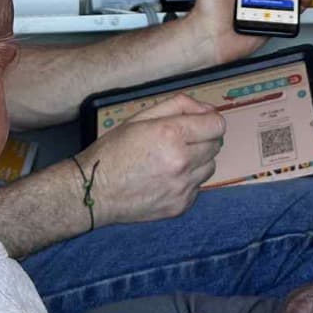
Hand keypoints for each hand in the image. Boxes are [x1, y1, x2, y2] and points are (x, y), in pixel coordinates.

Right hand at [86, 92, 223, 226]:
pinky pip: (198, 187)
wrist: (95, 191)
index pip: (217, 125)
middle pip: (216, 145)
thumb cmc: (114, 150)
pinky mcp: (181, 206)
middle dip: (203, 139)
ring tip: (171, 160)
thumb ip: (178, 106)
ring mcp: (183, 187)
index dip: (210, 121)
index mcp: (171, 135)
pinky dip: (188, 181)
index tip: (199, 122)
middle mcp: (182, 162)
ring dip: (198, 160)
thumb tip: (207, 109)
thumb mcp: (140, 117)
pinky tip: (166, 178)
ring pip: (210, 167)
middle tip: (179, 141)